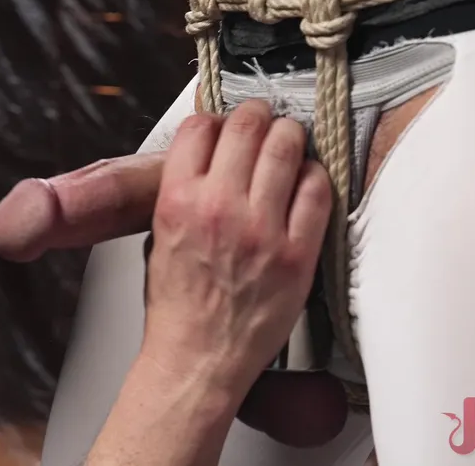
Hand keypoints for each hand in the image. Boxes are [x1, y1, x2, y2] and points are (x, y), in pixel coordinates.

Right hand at [141, 100, 331, 389]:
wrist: (197, 358)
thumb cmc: (177, 304)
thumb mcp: (157, 236)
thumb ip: (180, 191)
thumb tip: (208, 156)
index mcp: (177, 201)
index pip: (199, 127)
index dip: (214, 120)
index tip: (223, 125)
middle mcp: (218, 208)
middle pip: (246, 126)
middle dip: (256, 115)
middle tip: (261, 120)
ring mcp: (262, 230)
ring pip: (286, 148)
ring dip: (288, 136)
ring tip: (287, 142)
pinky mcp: (297, 253)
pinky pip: (317, 190)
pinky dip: (314, 175)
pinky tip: (306, 181)